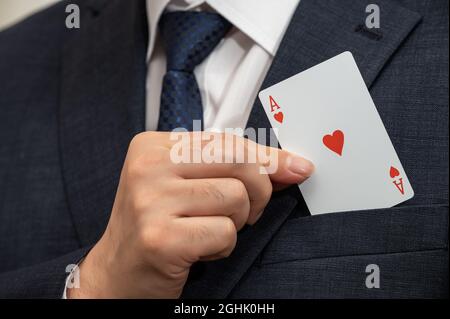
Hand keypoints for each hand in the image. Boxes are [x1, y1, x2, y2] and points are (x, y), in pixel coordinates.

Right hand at [67, 132, 313, 297]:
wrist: (118, 271)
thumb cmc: (160, 224)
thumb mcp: (189, 184)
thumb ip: (234, 168)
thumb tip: (294, 166)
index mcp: (153, 146)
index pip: (228, 141)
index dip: (267, 158)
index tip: (294, 169)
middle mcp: (148, 167)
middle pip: (238, 163)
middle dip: (258, 191)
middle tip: (244, 212)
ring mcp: (150, 201)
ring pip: (236, 199)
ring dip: (235, 223)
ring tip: (209, 230)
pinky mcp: (160, 238)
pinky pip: (224, 233)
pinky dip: (223, 246)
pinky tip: (200, 250)